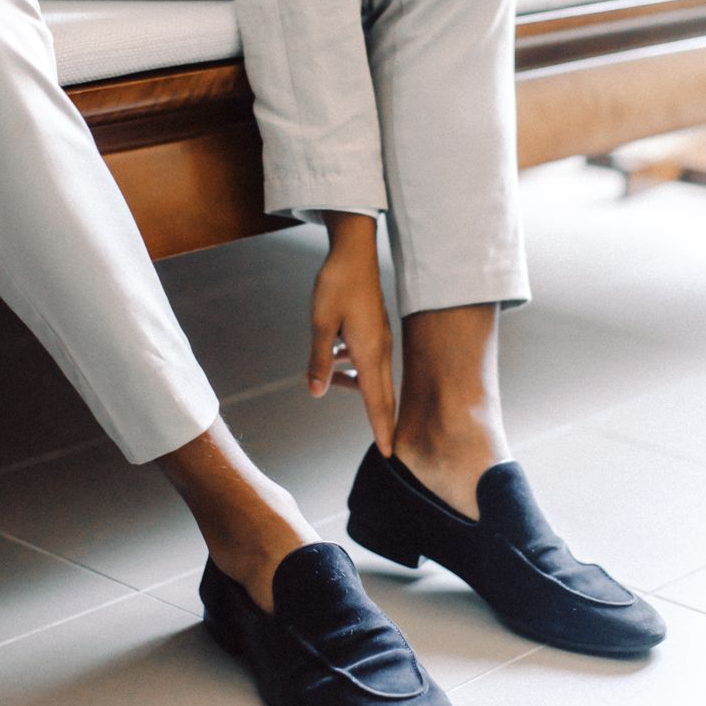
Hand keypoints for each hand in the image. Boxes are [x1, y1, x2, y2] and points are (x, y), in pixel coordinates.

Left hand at [307, 213, 395, 456]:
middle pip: (381, 394)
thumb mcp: (320, 324)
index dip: (381, 427)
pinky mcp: (373, 330)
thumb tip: (317, 392)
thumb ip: (319, 361)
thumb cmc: (336, 285)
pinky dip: (352, 365)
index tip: (388, 452)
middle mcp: (379, 350)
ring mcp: (378, 339)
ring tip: (329, 376)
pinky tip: (333, 353)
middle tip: (384, 445)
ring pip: (371, 376)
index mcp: (368, 352)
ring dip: (355, 384)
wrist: (353, 253)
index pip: (376, 400)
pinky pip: (366, 359)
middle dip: (381, 419)